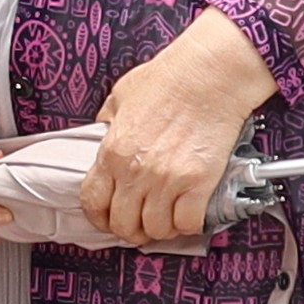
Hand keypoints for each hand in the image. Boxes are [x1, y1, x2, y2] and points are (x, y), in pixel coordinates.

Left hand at [79, 10, 276, 248]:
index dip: (100, 217)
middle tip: (139, 223)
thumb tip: (105, 133)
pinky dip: (188, 224)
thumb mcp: (121, 95)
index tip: (108, 219)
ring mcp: (168, 180)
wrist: (209, 74)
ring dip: (161, 228)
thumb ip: (109, 122)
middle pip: (124, 224)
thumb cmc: (170, 78)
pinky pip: (188, 223)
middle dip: (130, 229)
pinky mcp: (199, 184)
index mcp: (113, 151)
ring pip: (156, 230)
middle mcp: (137, 171)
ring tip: (166, 217)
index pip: (94, 202)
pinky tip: (189, 212)